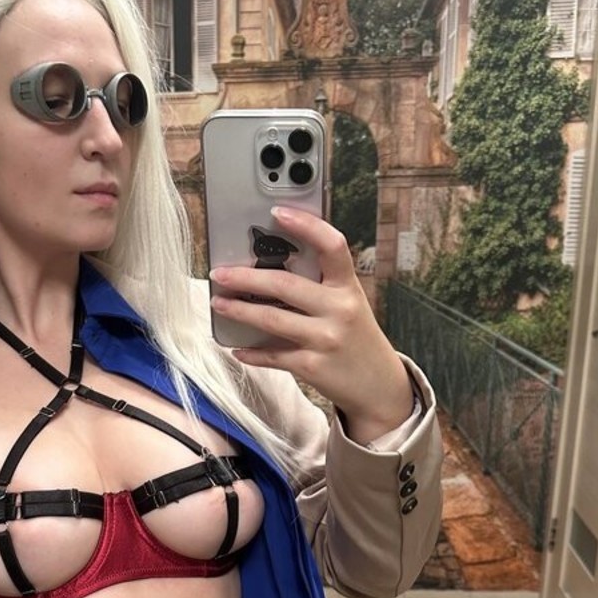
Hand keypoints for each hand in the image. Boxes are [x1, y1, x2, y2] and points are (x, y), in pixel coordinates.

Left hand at [209, 206, 414, 442]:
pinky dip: (252, 353)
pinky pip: (273, 356)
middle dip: (246, 276)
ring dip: (240, 310)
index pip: (332, 246)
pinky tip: (237, 349)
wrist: (379, 385)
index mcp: (348, 287)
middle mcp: (339, 310)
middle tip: (220, 273)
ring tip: (219, 303)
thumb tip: (271, 266)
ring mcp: (325, 340)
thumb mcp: (348, 304)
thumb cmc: (356, 337)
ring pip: (272, 320)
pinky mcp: (312, 367)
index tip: (278, 212)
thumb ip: (321, 286)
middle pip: (286, 285)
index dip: (307, 225)